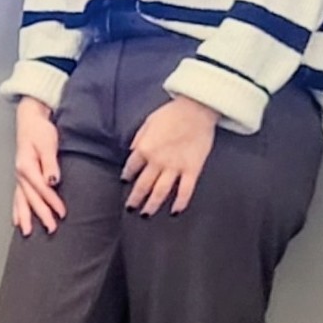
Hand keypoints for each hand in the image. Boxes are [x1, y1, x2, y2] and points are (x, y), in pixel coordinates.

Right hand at [11, 97, 63, 235]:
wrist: (30, 119)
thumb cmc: (39, 130)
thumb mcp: (48, 143)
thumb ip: (50, 164)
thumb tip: (52, 181)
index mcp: (27, 166)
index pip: (41, 188)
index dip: (52, 202)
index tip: (62, 213)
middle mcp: (20, 173)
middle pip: (31, 198)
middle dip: (41, 214)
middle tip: (51, 228)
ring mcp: (19, 175)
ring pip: (21, 200)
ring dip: (25, 217)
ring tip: (27, 232)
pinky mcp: (21, 176)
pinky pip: (17, 196)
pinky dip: (17, 209)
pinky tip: (16, 220)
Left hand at [122, 95, 221, 216]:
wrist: (197, 109)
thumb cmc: (172, 112)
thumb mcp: (148, 121)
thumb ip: (139, 138)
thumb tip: (132, 151)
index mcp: (145, 148)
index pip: (131, 167)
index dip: (127, 175)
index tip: (125, 181)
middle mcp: (157, 161)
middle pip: (143, 185)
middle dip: (135, 199)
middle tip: (130, 208)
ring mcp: (175, 167)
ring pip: (161, 192)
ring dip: (152, 205)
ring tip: (146, 214)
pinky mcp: (192, 169)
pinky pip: (185, 191)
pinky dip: (180, 203)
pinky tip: (175, 212)